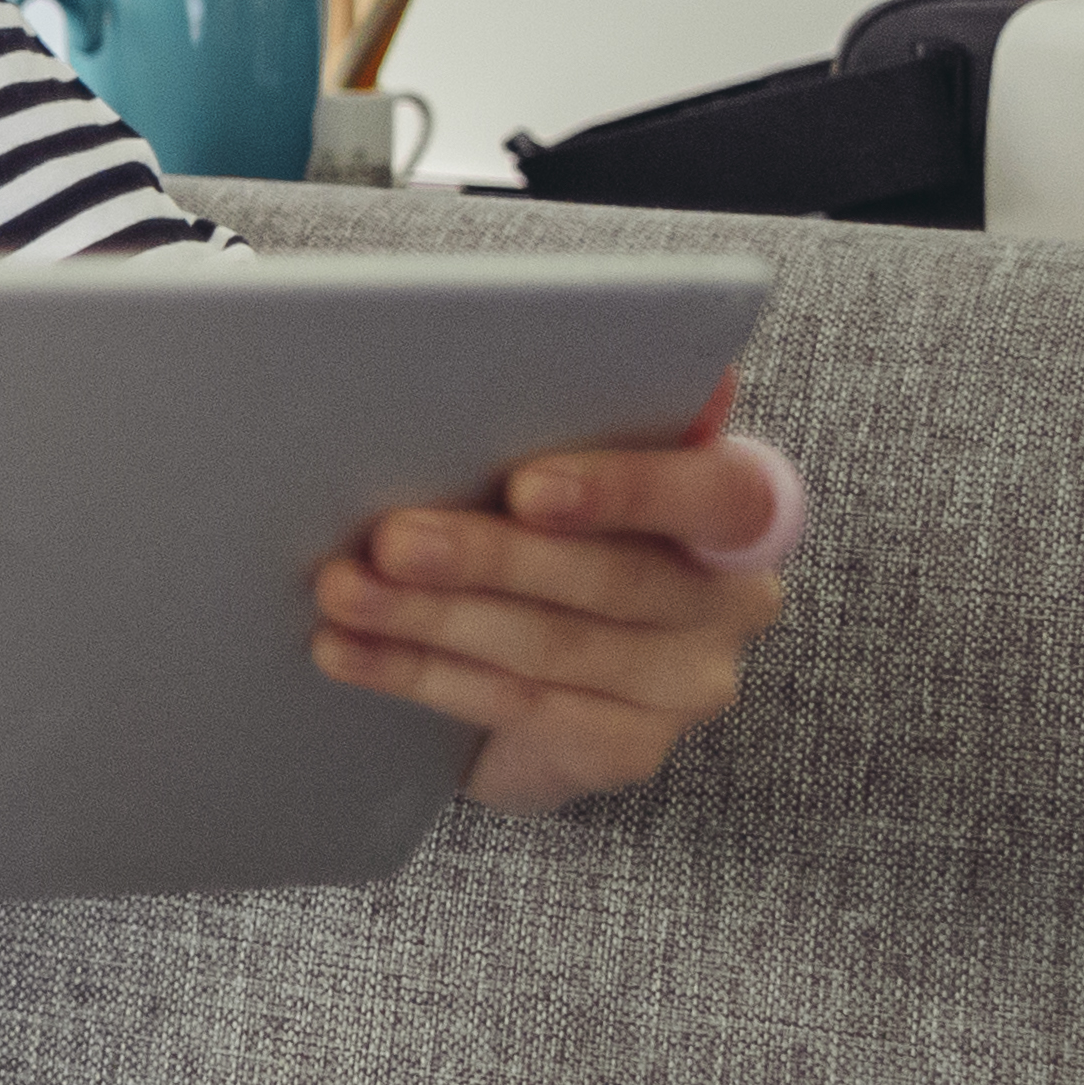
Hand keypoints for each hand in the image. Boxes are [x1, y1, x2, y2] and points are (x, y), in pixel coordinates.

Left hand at [312, 375, 796, 813]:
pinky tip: (351, 650)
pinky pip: (520, 707)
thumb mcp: (555, 467)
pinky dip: (422, 675)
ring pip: (552, 646)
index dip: (628, 488)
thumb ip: (569, 419)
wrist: (517, 669)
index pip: (719, 495)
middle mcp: (731, 597)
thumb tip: (513, 337)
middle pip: (613, 577)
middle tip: (393, 538)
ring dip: (433, 616)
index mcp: (738, 505)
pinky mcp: (630, 747)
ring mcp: (687, 681)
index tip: (526, 486)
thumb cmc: (538, 528)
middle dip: (489, 556)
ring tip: (345, 589)